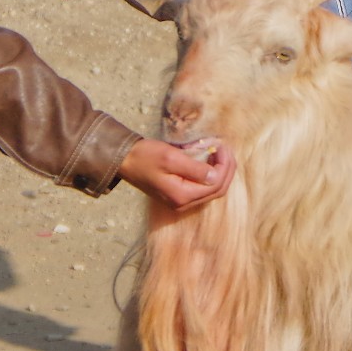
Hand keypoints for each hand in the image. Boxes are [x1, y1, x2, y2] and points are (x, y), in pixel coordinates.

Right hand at [117, 138, 236, 212]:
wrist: (125, 160)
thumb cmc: (145, 156)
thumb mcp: (171, 158)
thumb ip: (195, 168)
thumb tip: (215, 175)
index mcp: (182, 196)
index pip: (215, 185)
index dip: (225, 166)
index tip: (222, 146)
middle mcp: (183, 204)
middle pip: (217, 190)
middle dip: (226, 169)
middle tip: (225, 148)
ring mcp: (180, 201)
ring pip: (211, 190)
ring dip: (220, 171)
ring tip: (219, 152)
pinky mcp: (178, 195)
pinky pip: (202, 187)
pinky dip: (210, 174)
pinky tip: (209, 160)